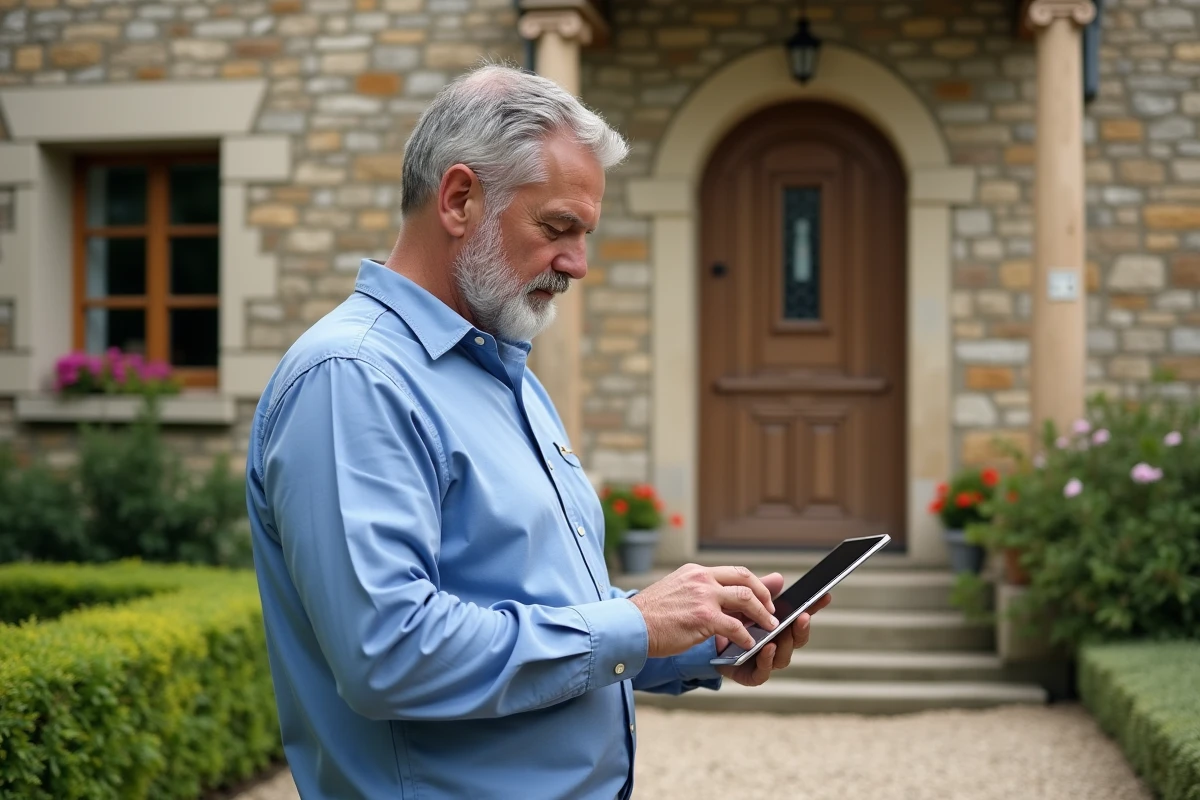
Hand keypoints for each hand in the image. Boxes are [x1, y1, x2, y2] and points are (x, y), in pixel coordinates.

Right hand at [629, 564, 778, 657]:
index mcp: (695, 572)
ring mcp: (703, 596)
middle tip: (771, 610)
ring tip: (769, 627)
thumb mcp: (677, 592)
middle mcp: (701, 579)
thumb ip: (699, 592)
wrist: (630, 626)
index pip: (733, 571)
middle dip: (764, 595)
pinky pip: (735, 627)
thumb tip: (718, 597)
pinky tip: (748, 645)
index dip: (753, 584)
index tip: (762, 596)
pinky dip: (746, 637)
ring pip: (746, 599)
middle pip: (745, 580)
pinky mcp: (703, 617)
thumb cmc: (650, 615)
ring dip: (762, 614)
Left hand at [714, 573, 831, 686]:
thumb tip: (778, 578)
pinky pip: (762, 671)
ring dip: (785, 644)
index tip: (824, 595)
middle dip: (801, 628)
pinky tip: (767, 648)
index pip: (800, 617)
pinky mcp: (750, 675)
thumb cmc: (728, 623)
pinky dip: (766, 660)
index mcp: (778, 627)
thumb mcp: (742, 603)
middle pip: (796, 639)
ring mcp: (765, 661)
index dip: (814, 607)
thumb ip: (760, 592)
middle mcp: (776, 645)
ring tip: (781, 633)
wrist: (704, 642)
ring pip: (783, 656)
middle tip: (803, 616)